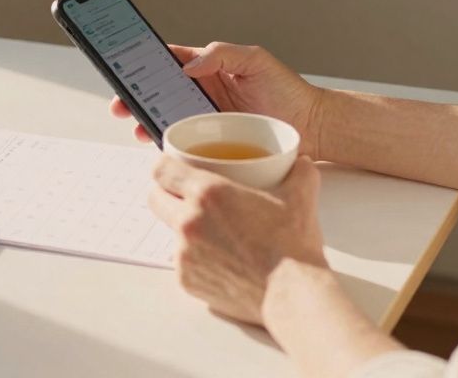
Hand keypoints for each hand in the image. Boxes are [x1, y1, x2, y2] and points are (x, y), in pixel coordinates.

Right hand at [109, 42, 324, 158]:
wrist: (311, 126)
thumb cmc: (288, 90)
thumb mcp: (255, 60)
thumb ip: (222, 54)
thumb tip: (189, 65)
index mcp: (210, 66)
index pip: (171, 58)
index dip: (146, 59)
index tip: (125, 60)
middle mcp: (204, 90)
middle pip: (160, 89)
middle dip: (136, 93)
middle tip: (121, 100)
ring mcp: (206, 116)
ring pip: (167, 114)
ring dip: (146, 117)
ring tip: (134, 121)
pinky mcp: (213, 139)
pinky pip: (184, 138)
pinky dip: (167, 139)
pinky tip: (157, 141)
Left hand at [148, 155, 326, 324]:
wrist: (291, 294)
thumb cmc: (292, 246)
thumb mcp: (300, 197)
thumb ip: (299, 172)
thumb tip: (302, 163)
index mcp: (207, 193)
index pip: (162, 170)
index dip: (166, 166)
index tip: (174, 168)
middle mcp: (188, 222)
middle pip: (155, 199)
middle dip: (166, 194)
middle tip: (186, 197)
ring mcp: (184, 255)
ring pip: (170, 233)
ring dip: (184, 229)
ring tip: (212, 233)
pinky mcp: (187, 281)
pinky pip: (182, 263)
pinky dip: (196, 260)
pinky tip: (219, 261)